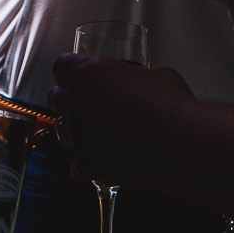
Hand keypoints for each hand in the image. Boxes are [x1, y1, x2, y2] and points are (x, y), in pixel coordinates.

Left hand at [49, 54, 192, 188]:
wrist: (178, 141)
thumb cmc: (170, 104)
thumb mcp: (155, 74)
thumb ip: (137, 77)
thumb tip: (143, 83)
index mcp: (90, 73)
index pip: (61, 66)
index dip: (68, 72)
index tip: (74, 77)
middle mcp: (77, 102)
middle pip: (55, 97)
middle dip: (68, 99)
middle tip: (85, 104)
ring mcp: (80, 134)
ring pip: (61, 131)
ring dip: (75, 130)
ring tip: (94, 133)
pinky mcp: (88, 163)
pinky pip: (75, 166)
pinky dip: (85, 165)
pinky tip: (99, 161)